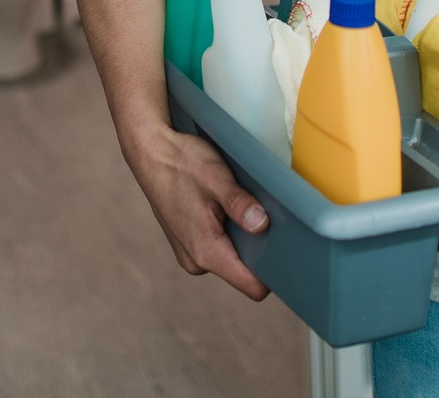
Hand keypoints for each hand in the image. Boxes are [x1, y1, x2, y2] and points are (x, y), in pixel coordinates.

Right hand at [123, 125, 270, 299]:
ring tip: (239, 206)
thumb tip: (262, 224)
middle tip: (265, 217)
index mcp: (206, 251)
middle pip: (243, 272)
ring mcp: (189, 253)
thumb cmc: (182, 162)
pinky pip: (217, 247)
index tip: (287, 253)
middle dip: (258, 250)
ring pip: (230, 258)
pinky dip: (226, 231)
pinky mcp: (187, 243)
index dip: (273, 274)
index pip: (251, 287)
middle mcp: (196, 261)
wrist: (151, 152)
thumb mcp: (216, 178)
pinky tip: (224, 206)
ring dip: (240, 237)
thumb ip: (239, 204)